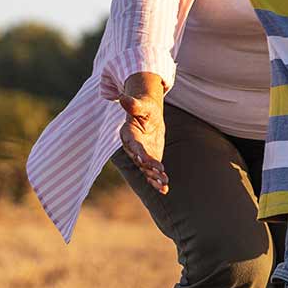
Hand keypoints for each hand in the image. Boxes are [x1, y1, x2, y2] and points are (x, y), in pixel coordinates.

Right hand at [117, 72, 168, 193]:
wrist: (148, 116)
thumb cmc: (145, 108)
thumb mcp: (142, 106)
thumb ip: (133, 105)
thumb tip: (122, 97)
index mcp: (128, 135)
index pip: (133, 145)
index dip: (139, 152)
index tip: (144, 160)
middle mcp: (133, 148)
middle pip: (140, 160)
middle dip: (150, 168)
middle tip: (161, 174)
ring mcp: (141, 156)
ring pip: (146, 170)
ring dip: (155, 178)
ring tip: (165, 185)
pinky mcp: (149, 161)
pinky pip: (152, 174)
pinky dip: (157, 182)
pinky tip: (165, 191)